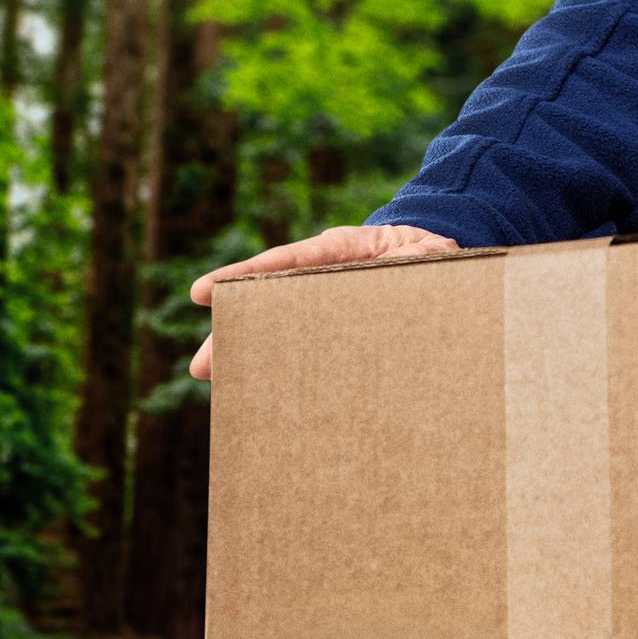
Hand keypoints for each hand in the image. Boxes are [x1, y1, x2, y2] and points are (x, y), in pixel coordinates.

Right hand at [187, 223, 457, 379]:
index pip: (286, 261)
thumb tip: (422, 260)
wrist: (436, 260)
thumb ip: (423, 258)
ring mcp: (324, 301)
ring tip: (214, 380)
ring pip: (278, 326)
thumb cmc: (431, 251)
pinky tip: (260, 388)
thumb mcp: (432, 251)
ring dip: (249, 352)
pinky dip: (280, 362)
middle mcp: (322, 275)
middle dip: (235, 332)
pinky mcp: (333, 326)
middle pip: (269, 301)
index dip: (246, 275)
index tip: (206, 292)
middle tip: (201, 366)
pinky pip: (302, 344)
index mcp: (341, 250)